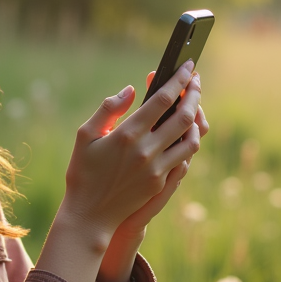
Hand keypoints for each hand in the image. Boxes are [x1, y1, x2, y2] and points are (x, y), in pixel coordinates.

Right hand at [36, 60, 202, 281]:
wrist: (90, 215)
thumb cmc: (83, 172)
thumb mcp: (84, 135)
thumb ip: (108, 109)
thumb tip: (131, 90)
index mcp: (127, 134)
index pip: (162, 100)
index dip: (179, 80)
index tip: (188, 66)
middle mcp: (146, 150)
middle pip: (183, 116)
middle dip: (194, 94)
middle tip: (196, 80)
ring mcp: (157, 169)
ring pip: (190, 139)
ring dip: (197, 118)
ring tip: (194, 105)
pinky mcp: (160, 183)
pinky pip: (184, 158)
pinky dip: (189, 140)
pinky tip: (186, 131)